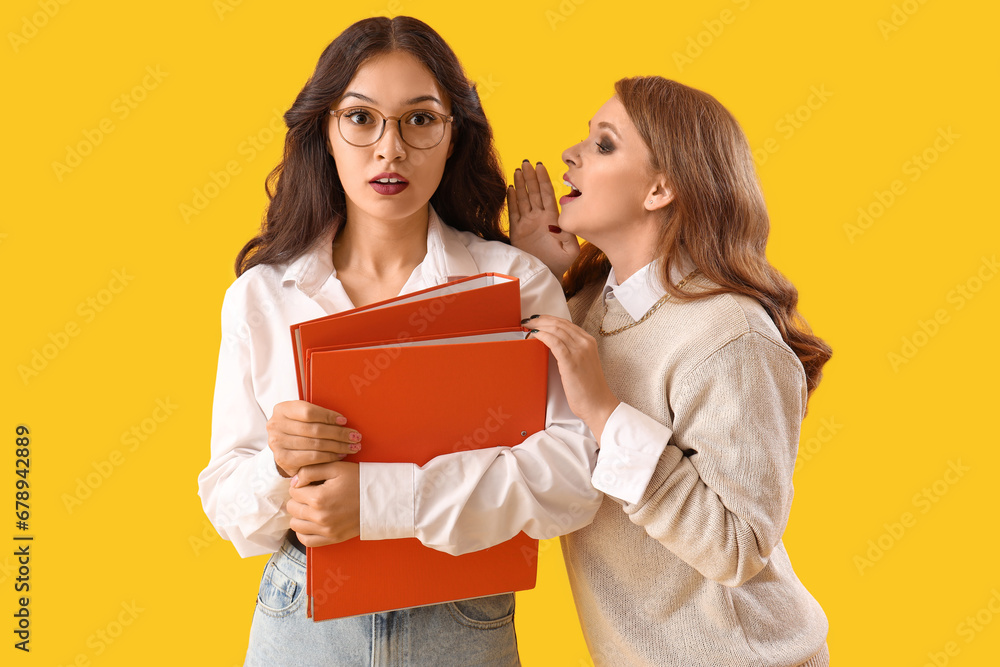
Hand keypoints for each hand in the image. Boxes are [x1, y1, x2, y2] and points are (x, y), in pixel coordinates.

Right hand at [266, 400, 361, 477]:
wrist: (284, 449)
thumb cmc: (300, 429)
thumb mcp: (303, 416)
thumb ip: (318, 414)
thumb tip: (344, 419)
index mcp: (282, 409)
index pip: (309, 412)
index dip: (329, 416)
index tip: (344, 421)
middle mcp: (276, 425)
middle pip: (314, 429)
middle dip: (339, 433)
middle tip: (355, 436)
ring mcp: (277, 444)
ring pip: (315, 444)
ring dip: (338, 446)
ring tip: (352, 446)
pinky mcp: (283, 460)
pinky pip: (312, 458)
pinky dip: (329, 457)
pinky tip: (340, 455)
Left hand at [287, 461, 360, 546]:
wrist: (381, 498)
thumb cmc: (359, 480)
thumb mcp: (336, 468)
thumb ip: (310, 471)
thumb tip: (293, 482)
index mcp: (318, 497)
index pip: (293, 491)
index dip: (300, 484)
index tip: (311, 483)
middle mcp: (319, 517)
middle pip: (292, 508)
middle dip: (298, 499)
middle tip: (311, 493)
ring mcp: (326, 530)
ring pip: (295, 524)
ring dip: (299, 514)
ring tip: (310, 507)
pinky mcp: (332, 538)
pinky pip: (306, 540)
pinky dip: (303, 532)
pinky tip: (310, 522)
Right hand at [508, 160, 579, 277]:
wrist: (546, 275)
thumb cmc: (560, 263)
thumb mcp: (571, 249)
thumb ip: (569, 233)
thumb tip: (563, 219)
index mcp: (552, 218)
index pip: (547, 194)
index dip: (543, 179)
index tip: (540, 165)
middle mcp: (539, 218)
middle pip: (534, 193)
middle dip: (530, 177)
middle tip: (526, 162)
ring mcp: (527, 223)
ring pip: (523, 199)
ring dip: (521, 184)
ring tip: (518, 170)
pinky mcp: (517, 231)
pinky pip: (514, 213)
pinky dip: (512, 200)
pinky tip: (511, 188)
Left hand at [524, 314, 618, 440]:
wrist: (598, 405)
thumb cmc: (589, 389)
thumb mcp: (582, 364)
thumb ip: (572, 352)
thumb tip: (553, 346)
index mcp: (589, 342)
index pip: (566, 324)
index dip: (549, 319)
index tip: (537, 319)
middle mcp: (585, 343)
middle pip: (560, 324)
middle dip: (541, 320)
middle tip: (528, 321)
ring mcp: (579, 351)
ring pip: (556, 330)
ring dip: (539, 326)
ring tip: (528, 326)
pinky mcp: (571, 361)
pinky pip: (554, 342)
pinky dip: (542, 336)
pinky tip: (534, 335)